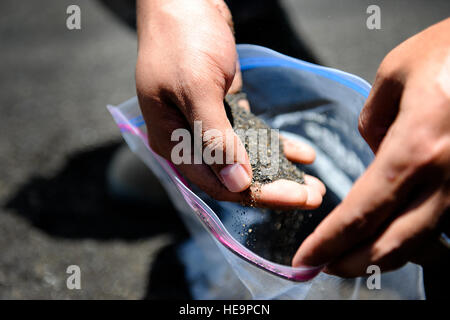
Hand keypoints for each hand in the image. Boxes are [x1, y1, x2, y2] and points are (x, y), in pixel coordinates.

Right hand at [135, 0, 323, 207]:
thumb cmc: (183, 39)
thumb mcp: (196, 86)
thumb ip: (214, 136)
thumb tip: (237, 183)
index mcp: (172, 141)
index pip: (217, 183)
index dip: (257, 195)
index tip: (297, 199)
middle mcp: (188, 139)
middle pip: (233, 175)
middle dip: (274, 188)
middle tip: (314, 196)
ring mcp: (207, 124)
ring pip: (245, 158)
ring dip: (279, 170)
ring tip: (314, 182)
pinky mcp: (224, 109)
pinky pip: (252, 135)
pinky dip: (276, 144)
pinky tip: (303, 153)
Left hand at [292, 18, 449, 275]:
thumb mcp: (397, 73)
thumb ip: (375, 120)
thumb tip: (375, 149)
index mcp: (417, 147)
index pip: (362, 211)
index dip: (330, 241)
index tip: (307, 258)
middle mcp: (446, 176)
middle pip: (393, 241)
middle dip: (354, 262)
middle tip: (326, 268)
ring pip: (423, 240)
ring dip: (384, 255)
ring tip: (354, 257)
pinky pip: (442, 222)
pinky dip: (414, 237)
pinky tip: (394, 233)